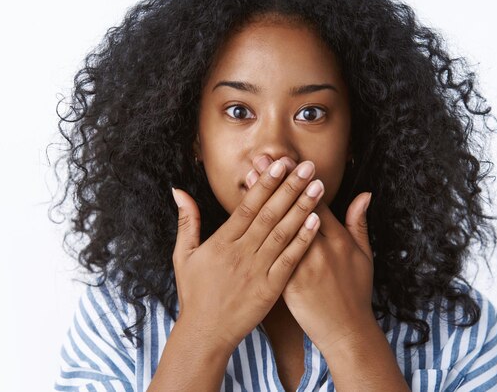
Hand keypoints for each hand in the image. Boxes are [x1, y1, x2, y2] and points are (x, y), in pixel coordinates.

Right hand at [170, 159, 324, 353]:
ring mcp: (257, 270)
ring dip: (301, 208)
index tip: (279, 164)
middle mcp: (241, 253)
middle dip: (289, 187)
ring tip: (318, 186)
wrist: (205, 332)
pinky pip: (289, 260)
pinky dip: (302, 240)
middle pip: (269, 214)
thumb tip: (178, 191)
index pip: (247, 206)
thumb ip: (187, 221)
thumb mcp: (183, 255)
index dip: (264, 184)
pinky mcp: (270, 288)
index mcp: (222, 242)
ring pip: (282, 233)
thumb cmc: (194, 293)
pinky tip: (315, 221)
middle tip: (307, 166)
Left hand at [246, 155, 374, 354]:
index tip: (285, 160)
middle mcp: (318, 247)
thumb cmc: (356, 292)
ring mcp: (301, 264)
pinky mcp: (286, 282)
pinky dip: (255, 234)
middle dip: (275, 181)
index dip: (298, 179)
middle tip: (259, 159)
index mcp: (337, 238)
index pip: (315, 201)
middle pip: (292, 208)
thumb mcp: (364, 255)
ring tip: (247, 179)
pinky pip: (268, 254)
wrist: (346, 330)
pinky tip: (243, 220)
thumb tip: (364, 194)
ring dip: (261, 200)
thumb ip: (359, 223)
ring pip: (277, 226)